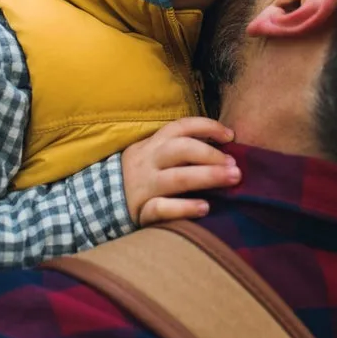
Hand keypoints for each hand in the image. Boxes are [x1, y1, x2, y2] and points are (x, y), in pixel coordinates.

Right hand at [122, 117, 239, 225]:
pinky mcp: (140, 210)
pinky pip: (162, 208)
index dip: (208, 127)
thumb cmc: (143, 178)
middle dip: (211, 155)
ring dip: (207, 177)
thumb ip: (180, 151)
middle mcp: (148, 161)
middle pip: (181, 149)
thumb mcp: (154, 157)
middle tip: (236, 166)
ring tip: (232, 179)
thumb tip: (224, 148)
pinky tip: (205, 208)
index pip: (181, 126)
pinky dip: (184, 207)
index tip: (230, 136)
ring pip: (176, 178)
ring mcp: (144, 186)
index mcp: (153, 144)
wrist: (101, 204)